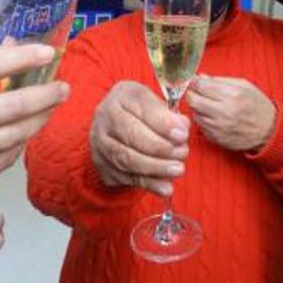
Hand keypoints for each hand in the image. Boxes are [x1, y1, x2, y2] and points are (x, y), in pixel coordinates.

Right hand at [0, 44, 68, 197]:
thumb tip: (17, 44)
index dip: (20, 58)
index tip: (48, 52)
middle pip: (9, 107)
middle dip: (44, 96)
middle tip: (64, 87)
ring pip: (12, 136)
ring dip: (39, 120)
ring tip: (51, 107)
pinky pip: (5, 160)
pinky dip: (21, 143)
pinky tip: (28, 131)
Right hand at [89, 81, 189, 196]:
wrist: (112, 125)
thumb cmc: (140, 111)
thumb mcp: (154, 103)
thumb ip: (169, 114)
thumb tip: (182, 126)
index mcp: (122, 95)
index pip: (142, 107)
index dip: (163, 123)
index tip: (182, 134)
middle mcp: (105, 116)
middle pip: (131, 134)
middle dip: (161, 147)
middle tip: (183, 153)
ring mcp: (100, 141)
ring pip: (127, 158)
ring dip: (156, 167)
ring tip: (178, 169)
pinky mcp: (101, 164)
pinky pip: (125, 177)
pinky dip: (148, 184)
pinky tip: (165, 187)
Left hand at [187, 75, 275, 151]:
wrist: (269, 130)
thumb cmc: (258, 106)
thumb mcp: (245, 86)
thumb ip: (221, 80)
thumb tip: (202, 77)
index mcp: (233, 95)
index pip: (202, 86)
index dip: (194, 81)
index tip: (193, 80)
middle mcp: (225, 112)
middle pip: (194, 101)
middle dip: (191, 94)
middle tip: (194, 92)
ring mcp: (220, 127)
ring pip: (195, 115)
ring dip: (197, 108)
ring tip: (207, 104)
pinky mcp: (217, 139)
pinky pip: (200, 127)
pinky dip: (203, 120)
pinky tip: (212, 117)